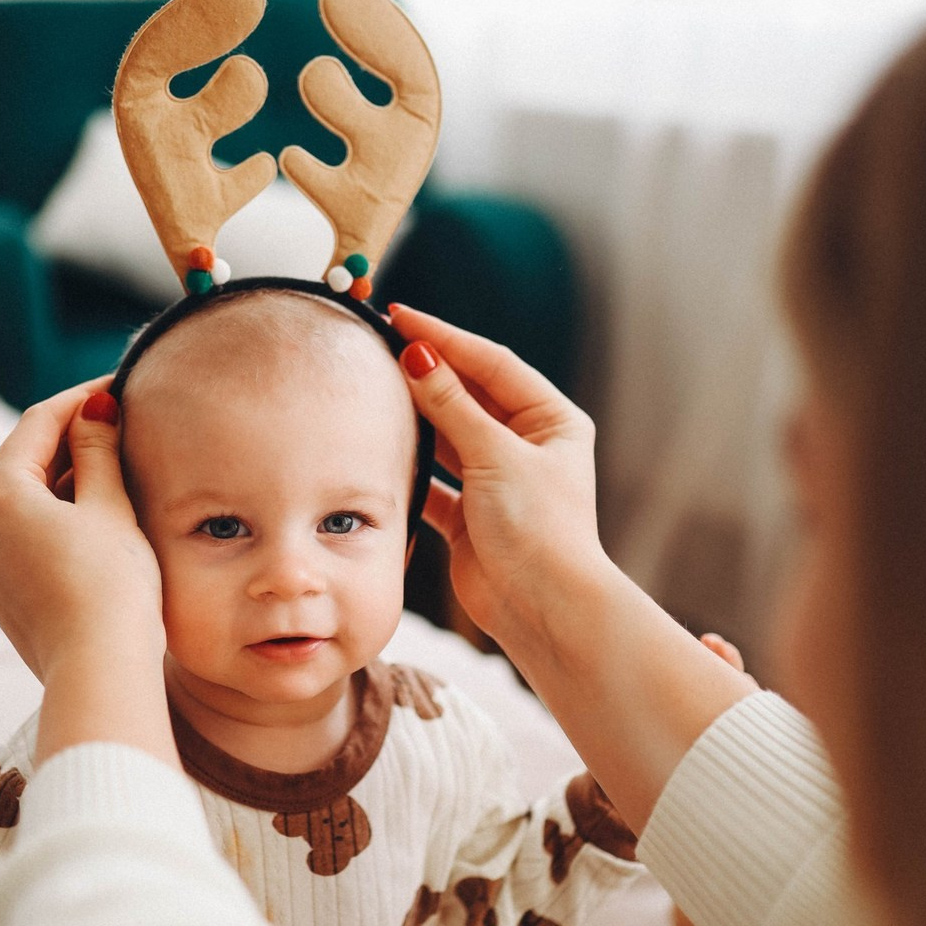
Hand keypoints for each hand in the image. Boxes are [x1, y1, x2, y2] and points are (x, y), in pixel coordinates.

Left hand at [0, 380, 175, 766]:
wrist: (100, 672)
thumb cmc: (111, 586)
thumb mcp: (111, 506)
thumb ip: (99, 450)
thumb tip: (94, 408)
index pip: (39, 423)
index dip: (81, 400)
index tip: (117, 385)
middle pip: (27, 464)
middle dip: (74, 443)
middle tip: (121, 426)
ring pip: (27, 507)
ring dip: (68, 485)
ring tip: (117, 475)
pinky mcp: (2, 599)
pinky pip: (27, 543)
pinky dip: (58, 524)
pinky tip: (98, 528)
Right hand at [391, 305, 757, 832]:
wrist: (540, 607)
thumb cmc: (538, 529)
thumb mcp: (495, 455)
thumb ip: (453, 406)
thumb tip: (418, 356)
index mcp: (551, 421)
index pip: (491, 364)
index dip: (446, 339)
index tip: (402, 317)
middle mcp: (526, 448)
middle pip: (468, 396)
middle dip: (427, 373)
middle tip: (379, 346)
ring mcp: (496, 482)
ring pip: (448, 436)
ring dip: (416, 416)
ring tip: (374, 390)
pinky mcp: (469, 517)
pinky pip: (433, 480)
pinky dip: (409, 467)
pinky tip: (380, 450)